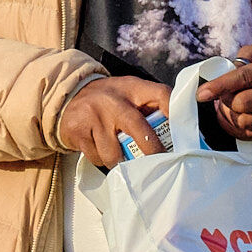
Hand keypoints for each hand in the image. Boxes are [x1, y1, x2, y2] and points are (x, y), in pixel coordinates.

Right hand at [58, 74, 172, 168]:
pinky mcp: (78, 130)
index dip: (174, 112)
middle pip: (138, 128)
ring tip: (121, 160)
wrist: (69, 94)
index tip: (182, 132)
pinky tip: (100, 150)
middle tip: (159, 163)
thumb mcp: (130, 93)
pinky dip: (100, 160)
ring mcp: (94, 115)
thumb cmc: (109, 100)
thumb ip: (150, 106)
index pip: (161, 95)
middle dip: (152, 150)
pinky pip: (96, 157)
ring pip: (114, 153)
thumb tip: (178, 134)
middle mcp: (114, 100)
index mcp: (133, 88)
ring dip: (119, 162)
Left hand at [198, 42, 251, 140]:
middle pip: (243, 103)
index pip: (243, 78)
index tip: (202, 94)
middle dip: (227, 99)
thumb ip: (242, 59)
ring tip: (234, 103)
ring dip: (232, 113)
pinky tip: (239, 114)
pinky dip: (239, 124)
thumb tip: (221, 76)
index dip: (219, 86)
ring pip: (246, 121)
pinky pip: (251, 132)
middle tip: (226, 93)